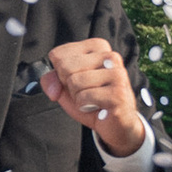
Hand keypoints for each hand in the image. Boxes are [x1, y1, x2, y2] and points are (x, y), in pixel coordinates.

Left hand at [43, 36, 149, 155]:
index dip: (60, 74)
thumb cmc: (92, 101)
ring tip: (92, 100)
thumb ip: (52, 79)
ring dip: (77, 97)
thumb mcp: (66, 87)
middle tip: (85, 92)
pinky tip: (97, 107)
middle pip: (65, 66)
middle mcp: (110, 56)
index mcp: (98, 47)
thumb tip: (52, 87)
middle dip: (68, 86)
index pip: (58, 54)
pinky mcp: (119, 93)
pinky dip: (84, 106)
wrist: (117, 124)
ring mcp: (117, 74)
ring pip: (75, 82)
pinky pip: (84, 97)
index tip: (78, 80)